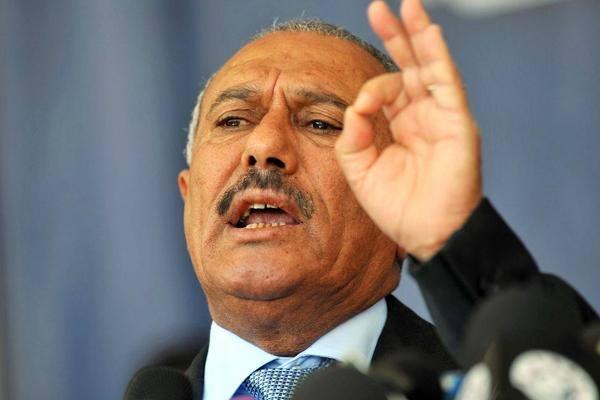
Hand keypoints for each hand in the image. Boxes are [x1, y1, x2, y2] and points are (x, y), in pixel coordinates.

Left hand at [335, 0, 481, 260]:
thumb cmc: (398, 207)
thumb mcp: (361, 172)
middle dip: (394, 36)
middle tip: (379, 7)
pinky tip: (428, 33)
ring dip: (418, 35)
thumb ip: (352, 137)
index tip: (360, 108)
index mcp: (399, 126)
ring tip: (407, 6)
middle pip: (408, 66)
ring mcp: (441, 116)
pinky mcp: (457, 122)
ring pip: (430, 66)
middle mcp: (421, 116)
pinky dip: (438, 57)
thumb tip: (354, 107)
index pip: (384, 90)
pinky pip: (447, 83)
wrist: (428, 234)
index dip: (369, 89)